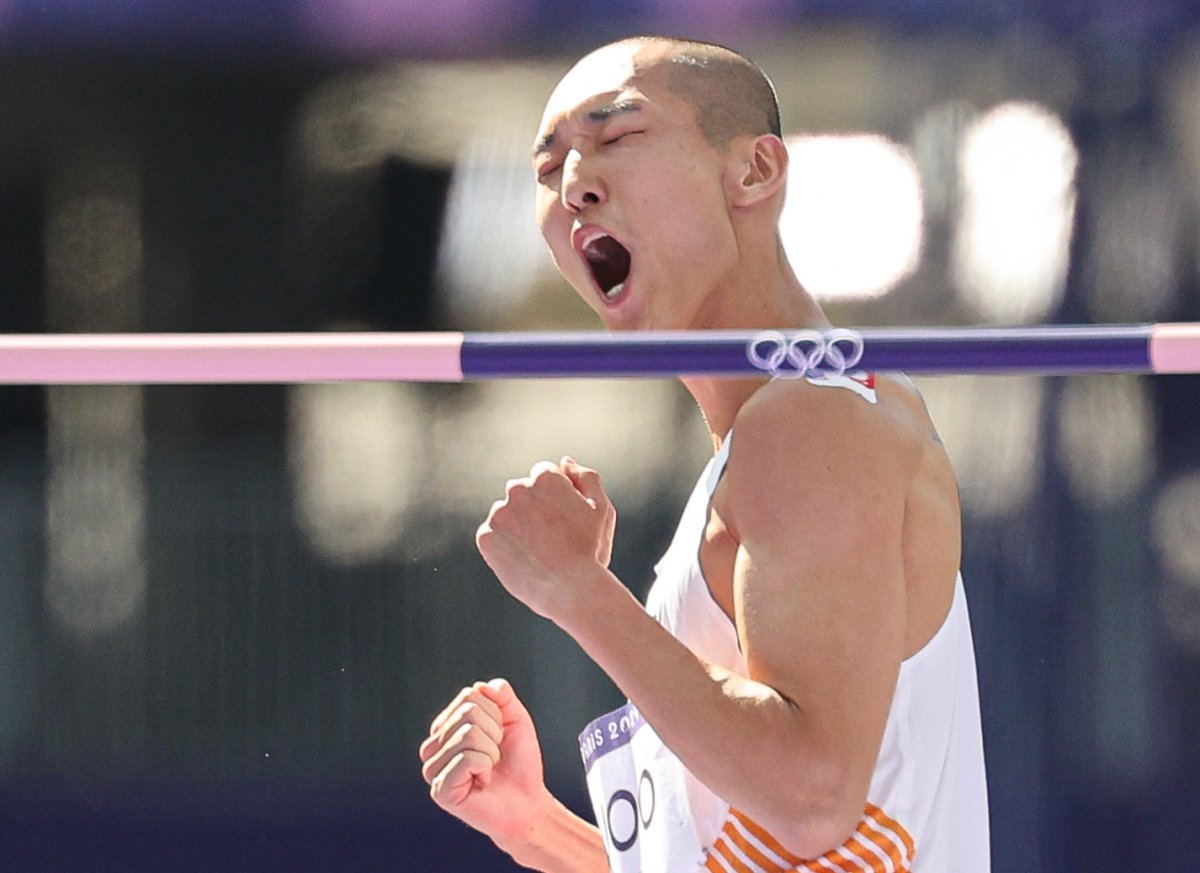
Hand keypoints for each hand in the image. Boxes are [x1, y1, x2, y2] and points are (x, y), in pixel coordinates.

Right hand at [419, 678, 549, 847]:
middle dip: (494, 733)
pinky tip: (482, 783)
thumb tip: (481, 686)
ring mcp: (432, 769)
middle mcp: (433, 746)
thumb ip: (501, 695)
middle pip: (467, 712)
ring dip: (491, 752)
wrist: (528, 802)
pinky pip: (467, 758)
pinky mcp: (439, 790)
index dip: (495, 714)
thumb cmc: (519, 763)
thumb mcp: (515, 719)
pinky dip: (485, 768)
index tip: (498, 737)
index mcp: (446, 727)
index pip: (469, 695)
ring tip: (488, 770)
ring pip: (468, 734)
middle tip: (495, 757)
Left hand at [476, 457, 617, 621]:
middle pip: (522, 492)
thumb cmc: (591, 550)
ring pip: (506, 514)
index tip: (564, 519)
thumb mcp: (602, 509)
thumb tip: (564, 462)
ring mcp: (499, 515)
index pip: (543, 476)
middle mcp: (517, 490)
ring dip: (518, 526)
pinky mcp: (485, 538)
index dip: (557, 498)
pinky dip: (504, 545)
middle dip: (534, 508)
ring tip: (538, 551)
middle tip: (552, 537)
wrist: (571, 592)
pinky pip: (492, 535)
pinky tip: (524, 559)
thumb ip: (586, 478)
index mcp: (545, 478)